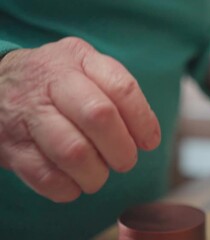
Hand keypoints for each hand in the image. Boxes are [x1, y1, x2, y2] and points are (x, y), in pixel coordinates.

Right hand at [0, 37, 160, 201]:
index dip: (142, 120)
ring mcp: (28, 114)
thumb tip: (148, 137)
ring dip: (95, 174)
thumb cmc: (58, 82)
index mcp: (79, 59)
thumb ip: (120, 95)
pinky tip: (74, 182)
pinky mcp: (12, 147)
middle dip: (121, 149)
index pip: (122, 88)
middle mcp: (52, 81)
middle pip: (99, 117)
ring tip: (98, 175)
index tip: (149, 142)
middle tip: (125, 161)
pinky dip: (68, 188)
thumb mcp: (88, 69)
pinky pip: (46, 177)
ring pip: (73, 151)